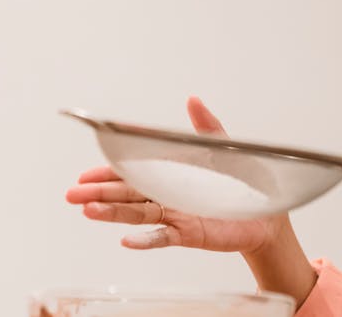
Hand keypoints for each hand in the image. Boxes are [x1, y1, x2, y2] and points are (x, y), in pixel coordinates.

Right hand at [65, 96, 287, 254]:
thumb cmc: (245, 181)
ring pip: (139, 214)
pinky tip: (126, 241)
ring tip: (88, 211)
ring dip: (113, 214)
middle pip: (128, 195)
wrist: (269, 211)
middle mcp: (169, 195)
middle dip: (99, 194)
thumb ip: (206, 126)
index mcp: (172, 174)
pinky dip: (145, 239)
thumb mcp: (224, 148)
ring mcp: (177, 215)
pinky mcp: (190, 233)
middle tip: (72, 195)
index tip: (84, 176)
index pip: (133, 174)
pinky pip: (164, 237)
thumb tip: (193, 99)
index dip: (108, 175)